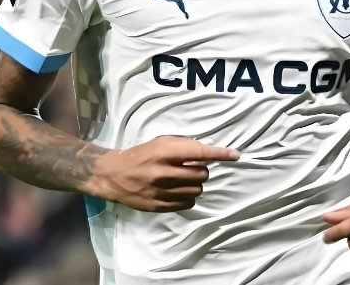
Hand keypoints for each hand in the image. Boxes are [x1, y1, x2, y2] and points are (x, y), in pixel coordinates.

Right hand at [93, 135, 239, 211]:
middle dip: (201, 170)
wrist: (114, 175)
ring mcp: (162, 191)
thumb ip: (183, 146)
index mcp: (165, 151)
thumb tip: (207, 152)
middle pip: (202, 174)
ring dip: (195, 185)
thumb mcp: (160, 142)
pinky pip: (188, 204)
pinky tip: (178, 191)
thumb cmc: (141, 155)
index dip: (220, 154)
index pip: (200, 152)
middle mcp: (165, 171)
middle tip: (191, 168)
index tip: (235, 155)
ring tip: (183, 180)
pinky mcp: (160, 206)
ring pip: (197, 190)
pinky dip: (188, 197)